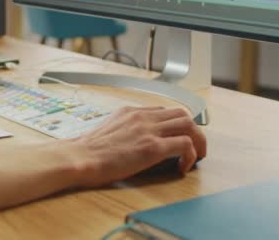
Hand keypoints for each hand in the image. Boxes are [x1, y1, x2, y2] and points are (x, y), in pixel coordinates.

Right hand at [73, 107, 206, 187]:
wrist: (80, 157)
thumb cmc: (88, 151)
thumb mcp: (107, 130)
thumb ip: (123, 130)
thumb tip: (131, 142)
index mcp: (131, 112)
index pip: (163, 110)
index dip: (174, 125)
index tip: (176, 137)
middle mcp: (142, 116)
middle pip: (181, 113)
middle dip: (193, 130)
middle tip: (194, 147)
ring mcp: (149, 130)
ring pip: (188, 124)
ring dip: (198, 141)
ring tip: (196, 156)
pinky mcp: (153, 147)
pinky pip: (185, 145)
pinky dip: (191, 156)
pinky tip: (182, 167)